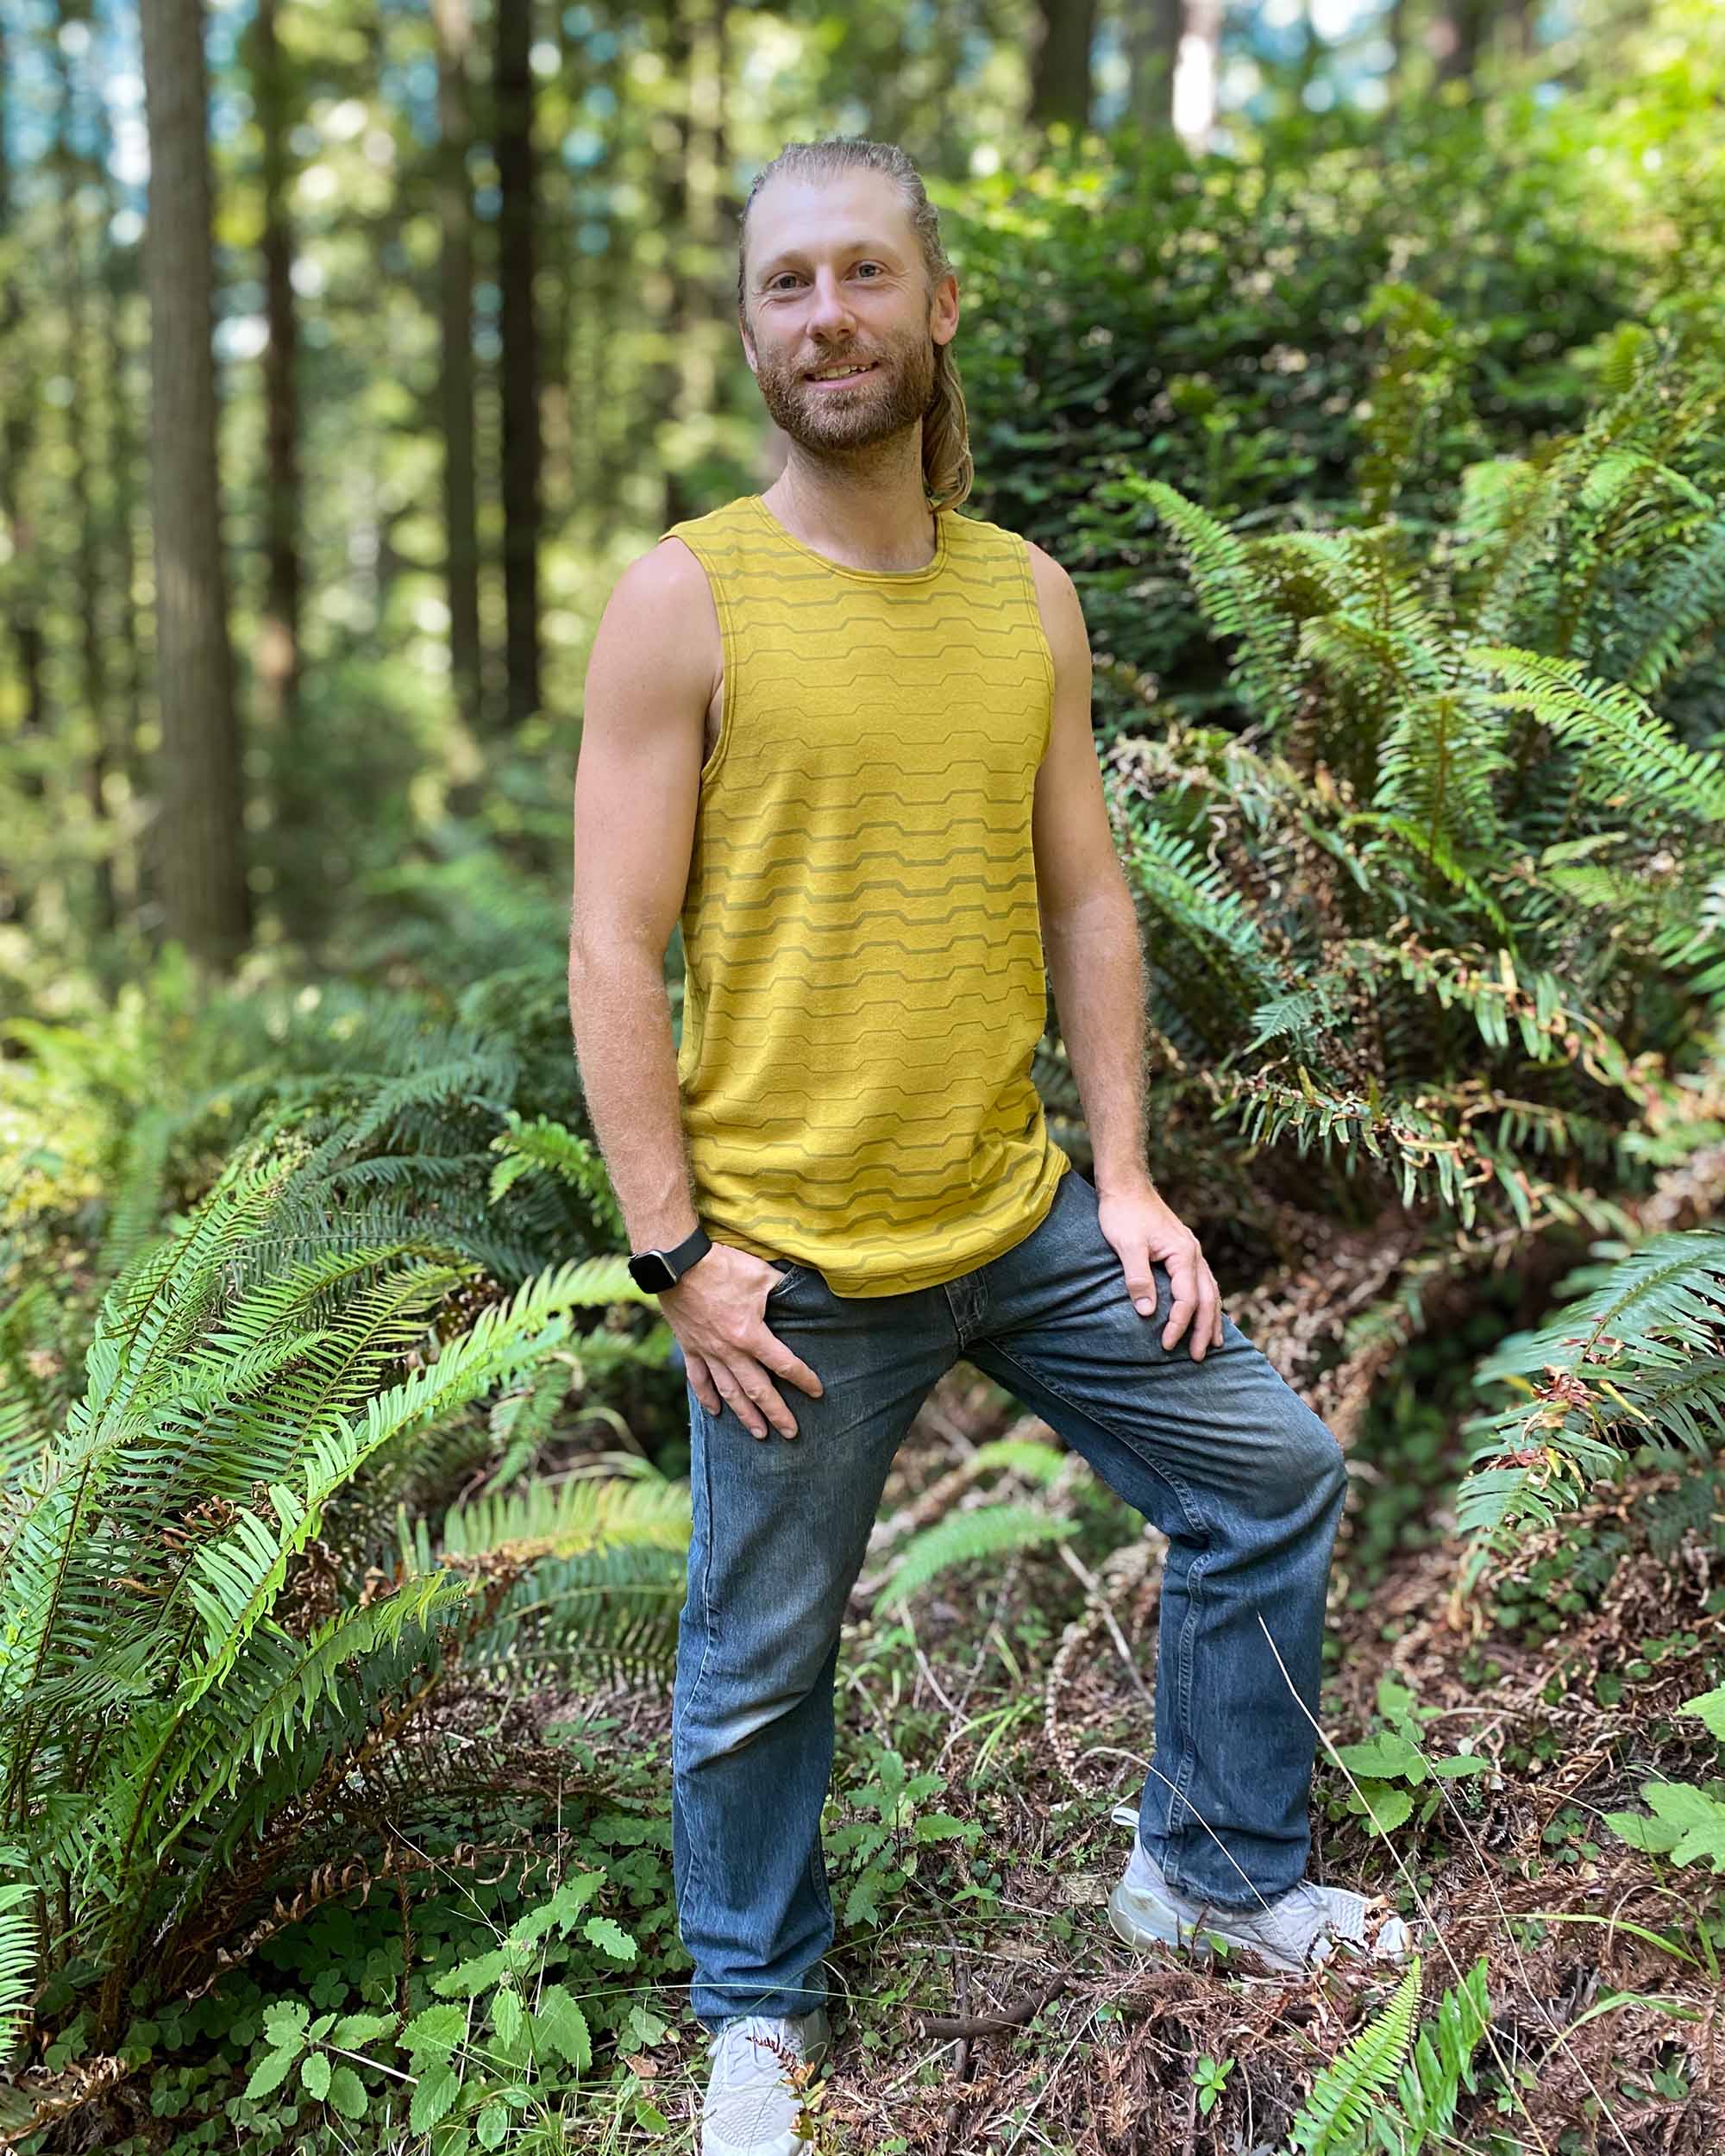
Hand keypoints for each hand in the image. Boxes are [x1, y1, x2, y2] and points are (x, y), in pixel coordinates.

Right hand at [660, 1243, 824, 1439]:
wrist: (677, 1263)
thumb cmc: (722, 1266)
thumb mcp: (761, 1274)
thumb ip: (784, 1288)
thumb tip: (804, 1293)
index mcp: (751, 1334)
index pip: (784, 1364)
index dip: (804, 1379)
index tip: (817, 1392)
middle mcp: (730, 1351)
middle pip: (758, 1390)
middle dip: (777, 1413)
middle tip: (792, 1433)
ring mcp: (708, 1352)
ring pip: (729, 1392)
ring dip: (745, 1415)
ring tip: (759, 1433)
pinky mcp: (690, 1348)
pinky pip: (699, 1380)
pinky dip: (707, 1398)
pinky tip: (716, 1412)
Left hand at [1095, 1176, 1224, 1359]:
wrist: (1125, 1185)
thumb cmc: (1123, 1212)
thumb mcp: (1127, 1245)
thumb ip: (1137, 1278)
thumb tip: (1148, 1312)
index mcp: (1183, 1253)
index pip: (1187, 1298)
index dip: (1179, 1324)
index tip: (1167, 1345)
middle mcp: (1193, 1253)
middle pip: (1207, 1298)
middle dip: (1203, 1329)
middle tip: (1197, 1357)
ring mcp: (1191, 1252)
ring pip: (1210, 1290)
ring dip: (1211, 1318)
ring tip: (1212, 1343)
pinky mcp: (1182, 1251)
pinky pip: (1202, 1282)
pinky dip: (1206, 1301)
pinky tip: (1204, 1312)